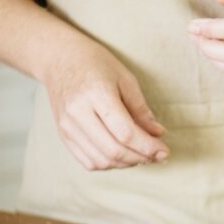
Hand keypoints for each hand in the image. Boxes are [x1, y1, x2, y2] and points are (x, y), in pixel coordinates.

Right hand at [44, 45, 168, 169]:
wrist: (60, 59)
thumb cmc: (97, 65)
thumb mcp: (126, 79)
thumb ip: (142, 109)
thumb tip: (159, 134)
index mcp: (96, 94)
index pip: (125, 133)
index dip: (148, 147)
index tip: (164, 151)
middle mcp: (78, 113)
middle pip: (113, 150)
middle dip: (141, 158)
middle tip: (158, 156)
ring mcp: (67, 126)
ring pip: (101, 160)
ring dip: (126, 164)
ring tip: (143, 155)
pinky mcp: (63, 135)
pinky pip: (88, 161)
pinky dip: (109, 165)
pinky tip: (123, 156)